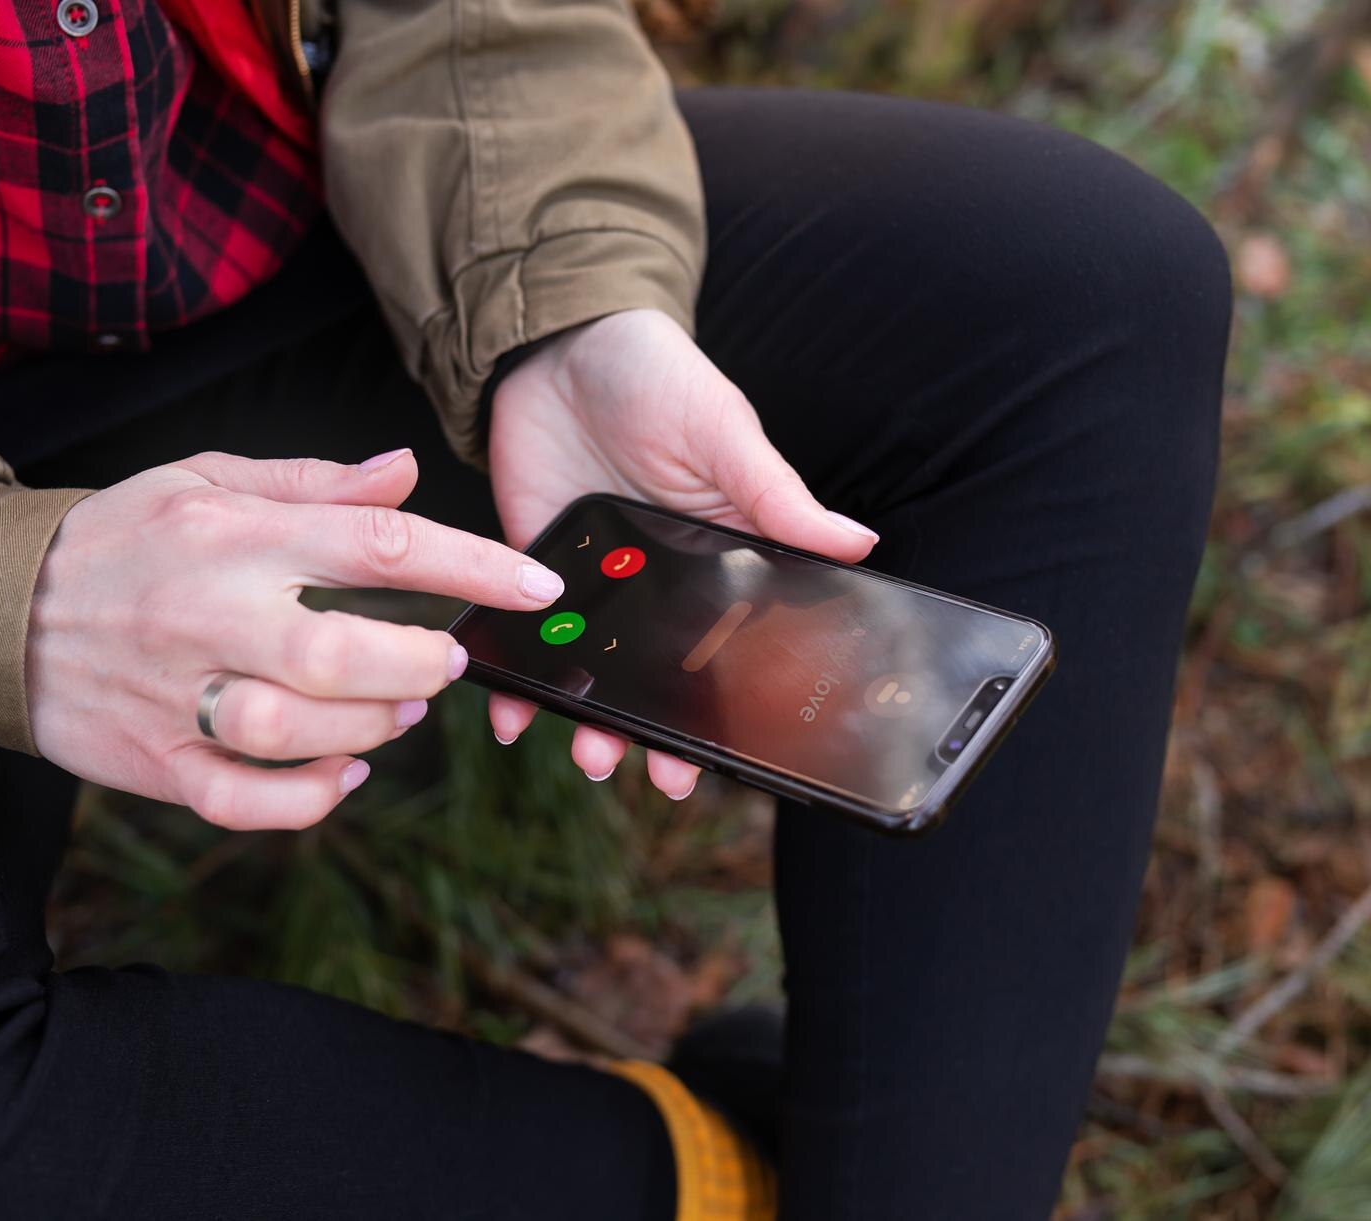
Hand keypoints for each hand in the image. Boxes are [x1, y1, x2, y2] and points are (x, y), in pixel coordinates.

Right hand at [27, 449, 563, 828]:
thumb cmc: (123, 537)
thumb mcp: (207, 478)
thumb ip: (313, 483)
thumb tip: (403, 471)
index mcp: (233, 533)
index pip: (379, 544)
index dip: (474, 565)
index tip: (537, 585)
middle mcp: (208, 612)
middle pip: (341, 650)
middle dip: (418, 663)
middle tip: (444, 661)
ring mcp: (177, 693)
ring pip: (296, 729)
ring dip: (372, 726)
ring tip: (397, 708)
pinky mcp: (153, 760)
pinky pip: (243, 800)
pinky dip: (310, 798)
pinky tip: (345, 772)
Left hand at [487, 308, 877, 797]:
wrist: (557, 343)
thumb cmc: (658, 377)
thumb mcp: (724, 433)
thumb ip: (778, 496)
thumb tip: (859, 543)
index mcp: (719, 560)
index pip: (732, 650)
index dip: (732, 708)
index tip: (730, 759)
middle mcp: (658, 585)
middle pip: (661, 680)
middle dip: (658, 737)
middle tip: (656, 775)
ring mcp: (594, 584)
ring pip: (595, 673)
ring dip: (591, 721)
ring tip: (589, 755)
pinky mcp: (531, 571)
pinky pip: (526, 639)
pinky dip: (516, 680)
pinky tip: (511, 709)